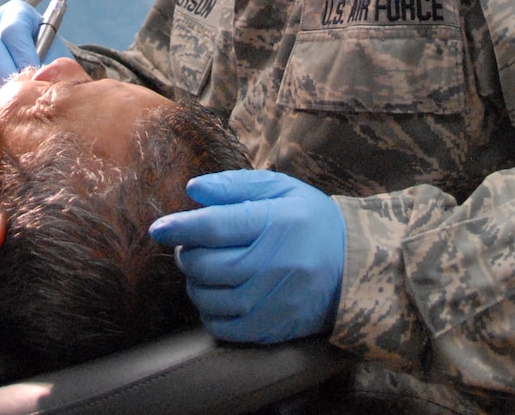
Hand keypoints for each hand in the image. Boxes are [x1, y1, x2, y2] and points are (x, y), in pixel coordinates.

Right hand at [0, 0, 42, 98]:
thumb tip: (38, 80)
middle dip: (5, 75)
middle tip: (20, 97)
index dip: (23, 56)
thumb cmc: (50, 59)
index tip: (35, 77)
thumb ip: (50, 65)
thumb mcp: (55, 56)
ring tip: (8, 107)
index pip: (13, 30)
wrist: (39, 71)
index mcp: (15, 13)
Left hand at [149, 169, 344, 343]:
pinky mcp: (272, 328)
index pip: (215, 227)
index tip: (158, 227)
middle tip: (190, 245)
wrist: (356, 267)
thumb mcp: (280, 189)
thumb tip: (193, 189)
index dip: (180, 226)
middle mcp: (274, 265)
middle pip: (206, 265)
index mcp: (276, 223)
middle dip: (186, 254)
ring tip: (205, 268)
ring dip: (195, 283)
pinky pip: (223, 327)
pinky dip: (210, 311)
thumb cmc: (311, 221)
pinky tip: (218, 294)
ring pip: (210, 298)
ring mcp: (273, 301)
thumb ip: (235, 186)